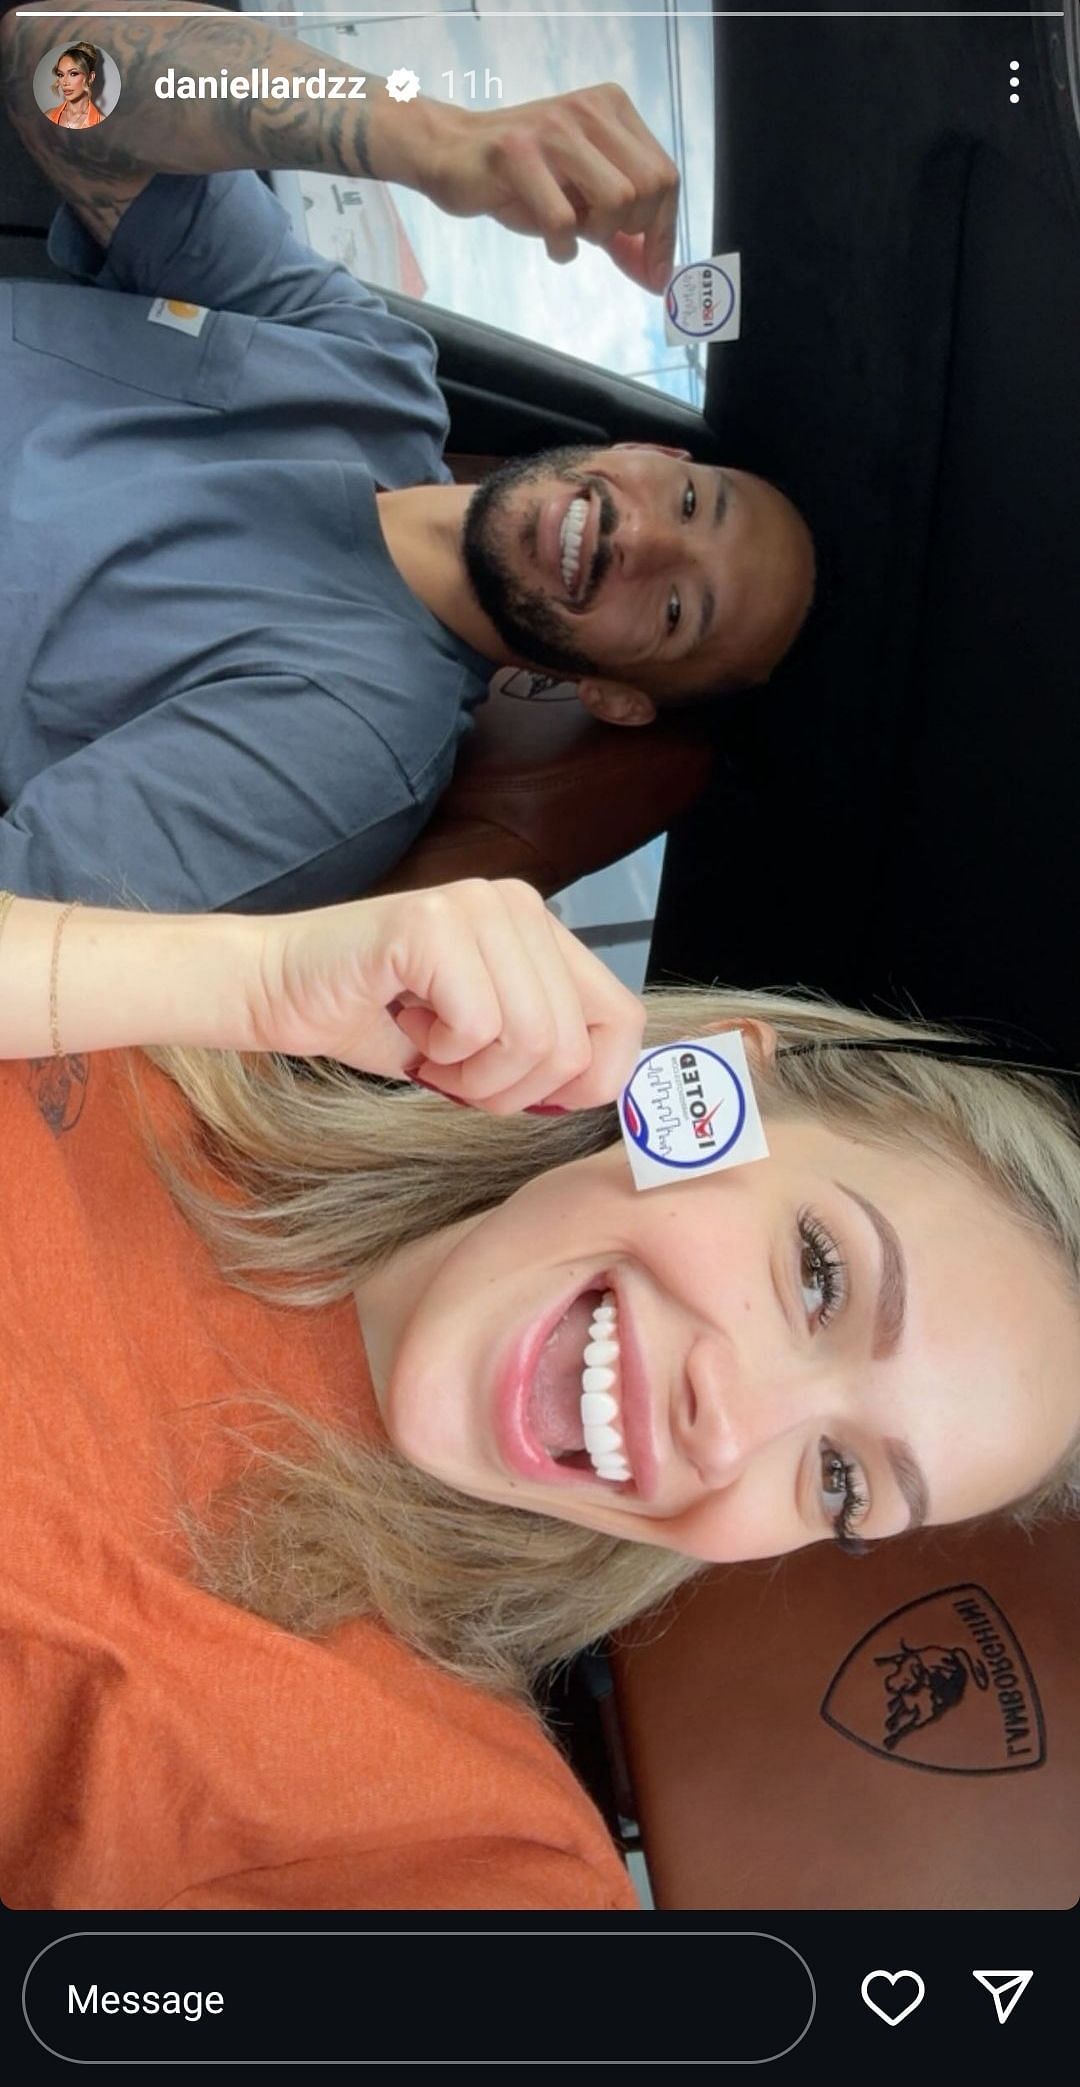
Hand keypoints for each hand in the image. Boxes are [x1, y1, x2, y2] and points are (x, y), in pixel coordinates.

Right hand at [250, 879, 645, 1113]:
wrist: (277, 989)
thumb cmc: (375, 1018)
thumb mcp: (482, 1043)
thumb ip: (542, 1050)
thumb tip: (600, 1090)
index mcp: (540, 928)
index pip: (623, 1018)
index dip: (590, 1082)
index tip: (530, 1100)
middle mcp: (519, 904)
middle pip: (573, 1044)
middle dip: (512, 1091)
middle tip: (452, 1077)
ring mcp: (478, 906)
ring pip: (533, 1039)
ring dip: (474, 1077)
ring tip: (429, 1052)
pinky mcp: (434, 922)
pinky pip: (479, 1025)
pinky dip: (441, 1055)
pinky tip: (406, 1027)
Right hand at [420, 85, 678, 291]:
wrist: (449, 153)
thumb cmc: (520, 180)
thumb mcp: (580, 201)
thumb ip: (621, 232)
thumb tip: (658, 277)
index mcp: (612, 110)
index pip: (665, 175)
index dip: (665, 233)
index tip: (655, 274)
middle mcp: (590, 110)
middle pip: (650, 188)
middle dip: (631, 231)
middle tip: (598, 238)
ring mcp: (555, 128)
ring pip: (617, 199)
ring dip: (597, 234)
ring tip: (570, 232)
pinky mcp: (518, 152)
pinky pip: (563, 220)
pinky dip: (563, 247)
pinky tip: (553, 245)